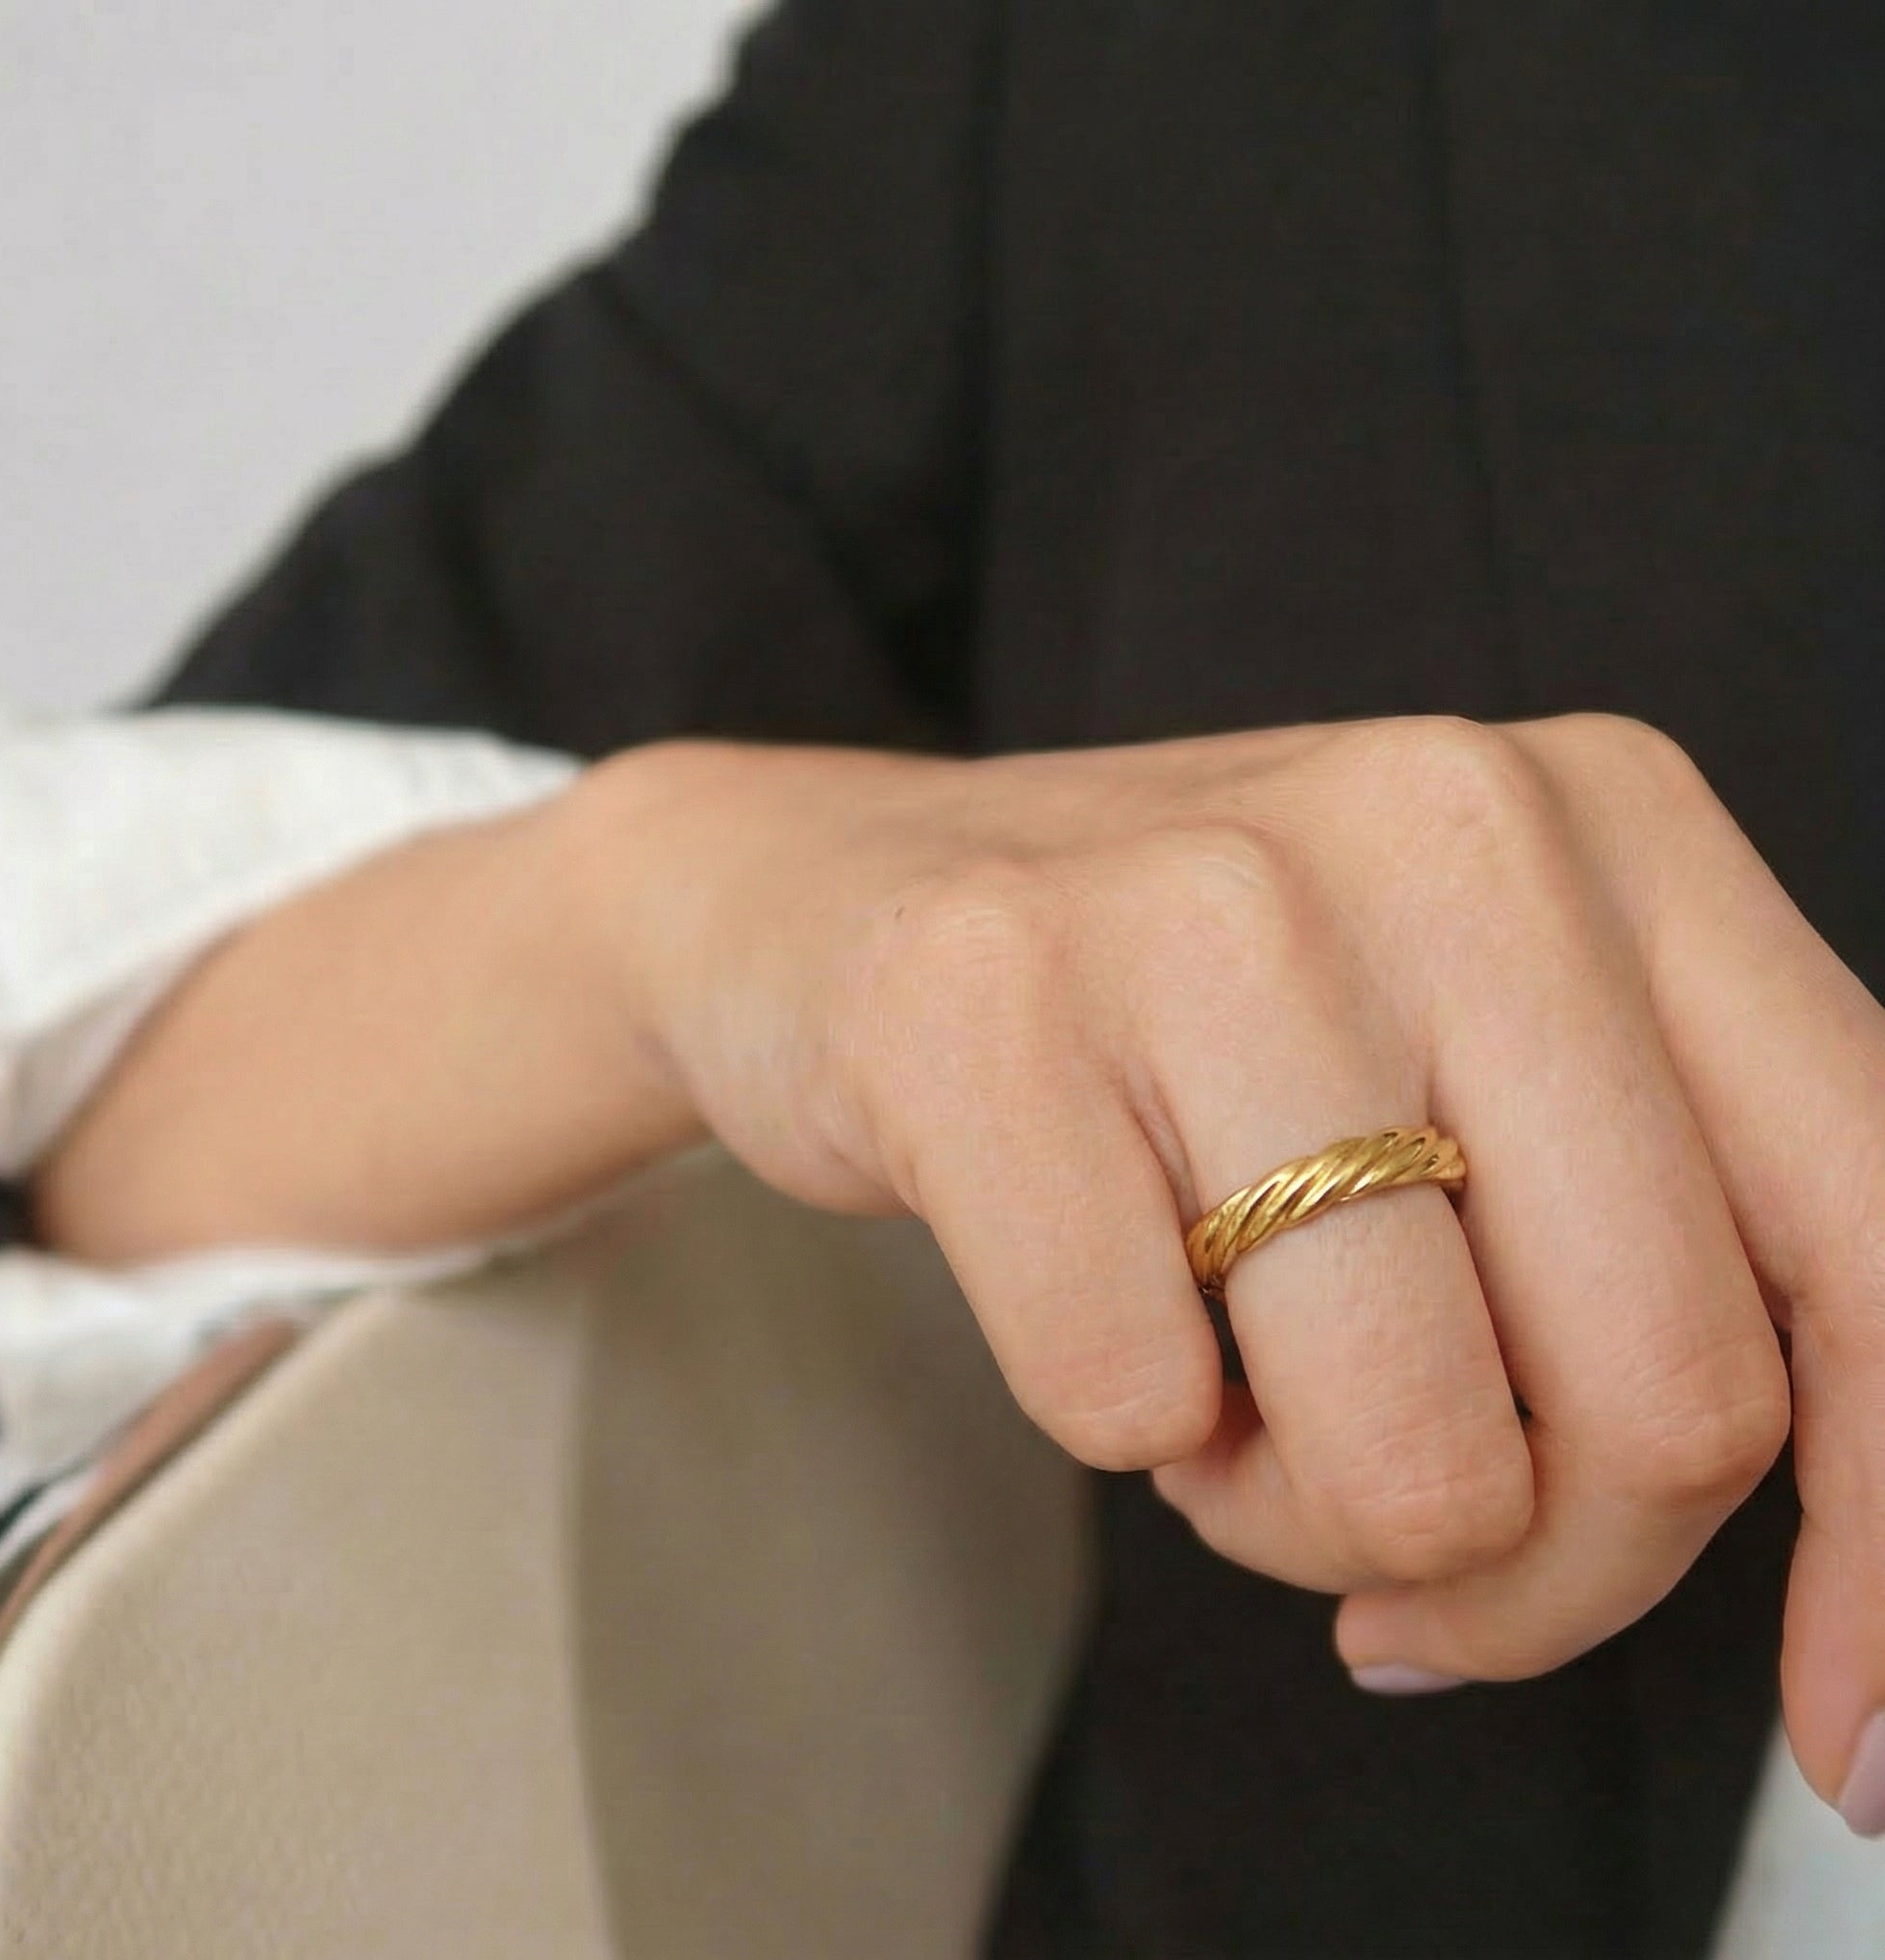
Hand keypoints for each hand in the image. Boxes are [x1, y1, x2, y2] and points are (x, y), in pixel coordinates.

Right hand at [595, 715, 1884, 1824]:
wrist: (829, 891)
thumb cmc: (1180, 1024)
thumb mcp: (1470, 1056)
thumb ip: (1654, 1253)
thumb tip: (1841, 1649)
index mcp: (1615, 828)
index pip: (1880, 1232)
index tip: (1852, 1748)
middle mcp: (1446, 827)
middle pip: (1662, 1404)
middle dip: (1525, 1563)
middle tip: (1393, 1537)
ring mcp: (1207, 901)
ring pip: (1410, 1455)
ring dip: (1298, 1510)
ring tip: (1212, 1379)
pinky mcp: (988, 1000)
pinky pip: (1130, 1405)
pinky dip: (1116, 1426)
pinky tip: (1070, 1285)